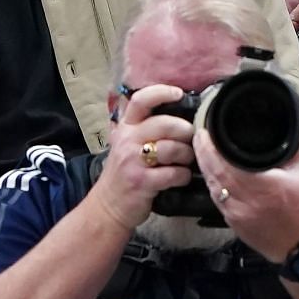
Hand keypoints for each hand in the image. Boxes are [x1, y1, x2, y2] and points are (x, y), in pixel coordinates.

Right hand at [91, 84, 196, 230]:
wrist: (107, 206)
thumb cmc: (123, 174)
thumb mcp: (126, 145)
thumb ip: (145, 129)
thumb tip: (178, 117)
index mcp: (125, 128)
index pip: (140, 100)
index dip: (162, 92)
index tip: (179, 93)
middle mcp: (127, 141)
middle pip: (164, 124)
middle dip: (185, 130)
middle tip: (191, 138)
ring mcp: (133, 161)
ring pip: (172, 148)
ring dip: (187, 155)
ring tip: (186, 160)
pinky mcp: (142, 181)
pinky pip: (173, 173)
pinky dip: (183, 176)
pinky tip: (181, 178)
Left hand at [194, 128, 298, 262]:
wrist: (296, 245)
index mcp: (259, 186)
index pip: (225, 164)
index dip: (210, 149)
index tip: (205, 133)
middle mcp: (242, 199)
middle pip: (213, 174)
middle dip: (202, 153)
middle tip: (199, 136)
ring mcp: (233, 212)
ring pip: (211, 187)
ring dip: (204, 168)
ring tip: (201, 151)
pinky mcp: (230, 221)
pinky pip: (216, 199)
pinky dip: (211, 184)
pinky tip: (210, 174)